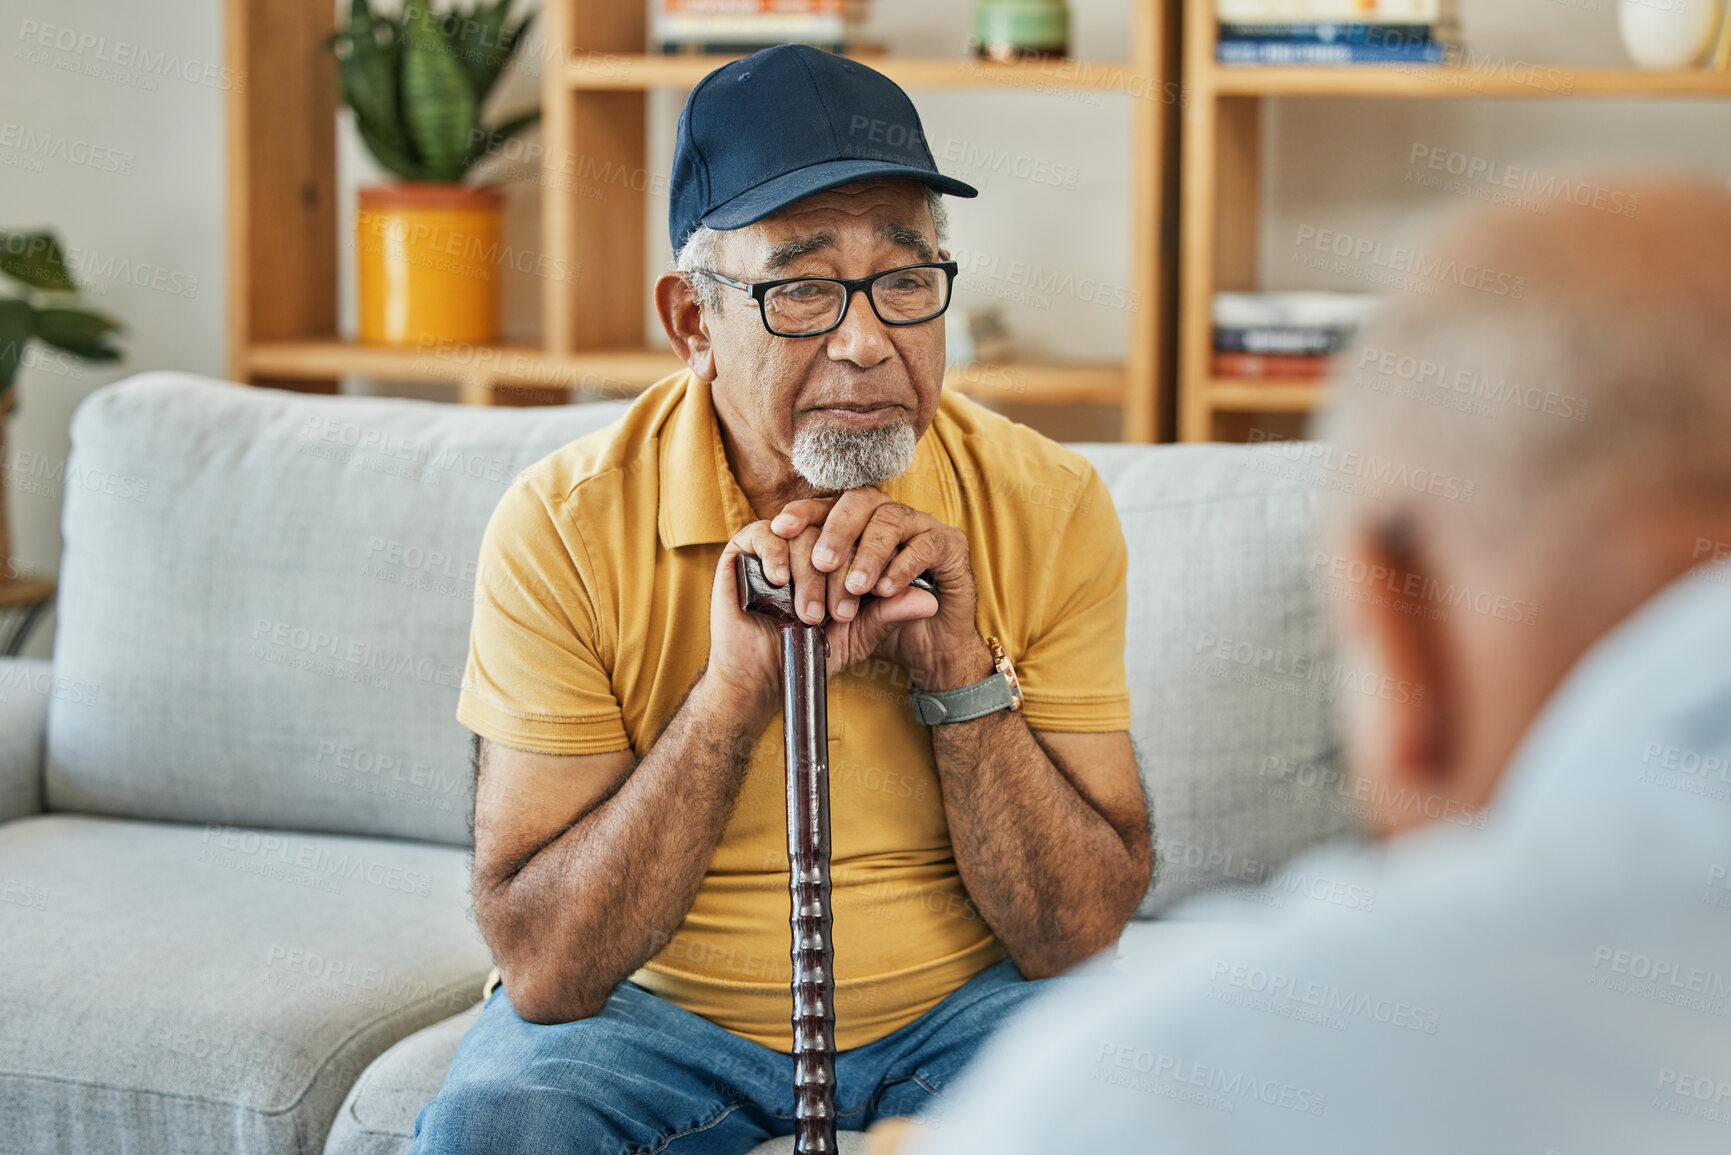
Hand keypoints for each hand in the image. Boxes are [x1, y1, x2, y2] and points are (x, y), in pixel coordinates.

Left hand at [768, 488, 991, 690]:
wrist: (934, 648)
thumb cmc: (882, 624)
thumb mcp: (844, 613)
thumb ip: (821, 594)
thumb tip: (781, 577)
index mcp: (860, 525)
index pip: (829, 505)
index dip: (804, 512)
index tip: (779, 529)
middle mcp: (889, 516)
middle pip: (859, 501)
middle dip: (836, 531)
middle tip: (821, 563)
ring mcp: (922, 526)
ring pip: (891, 519)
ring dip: (869, 553)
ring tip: (855, 586)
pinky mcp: (951, 545)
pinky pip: (925, 545)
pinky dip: (903, 566)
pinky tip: (886, 589)